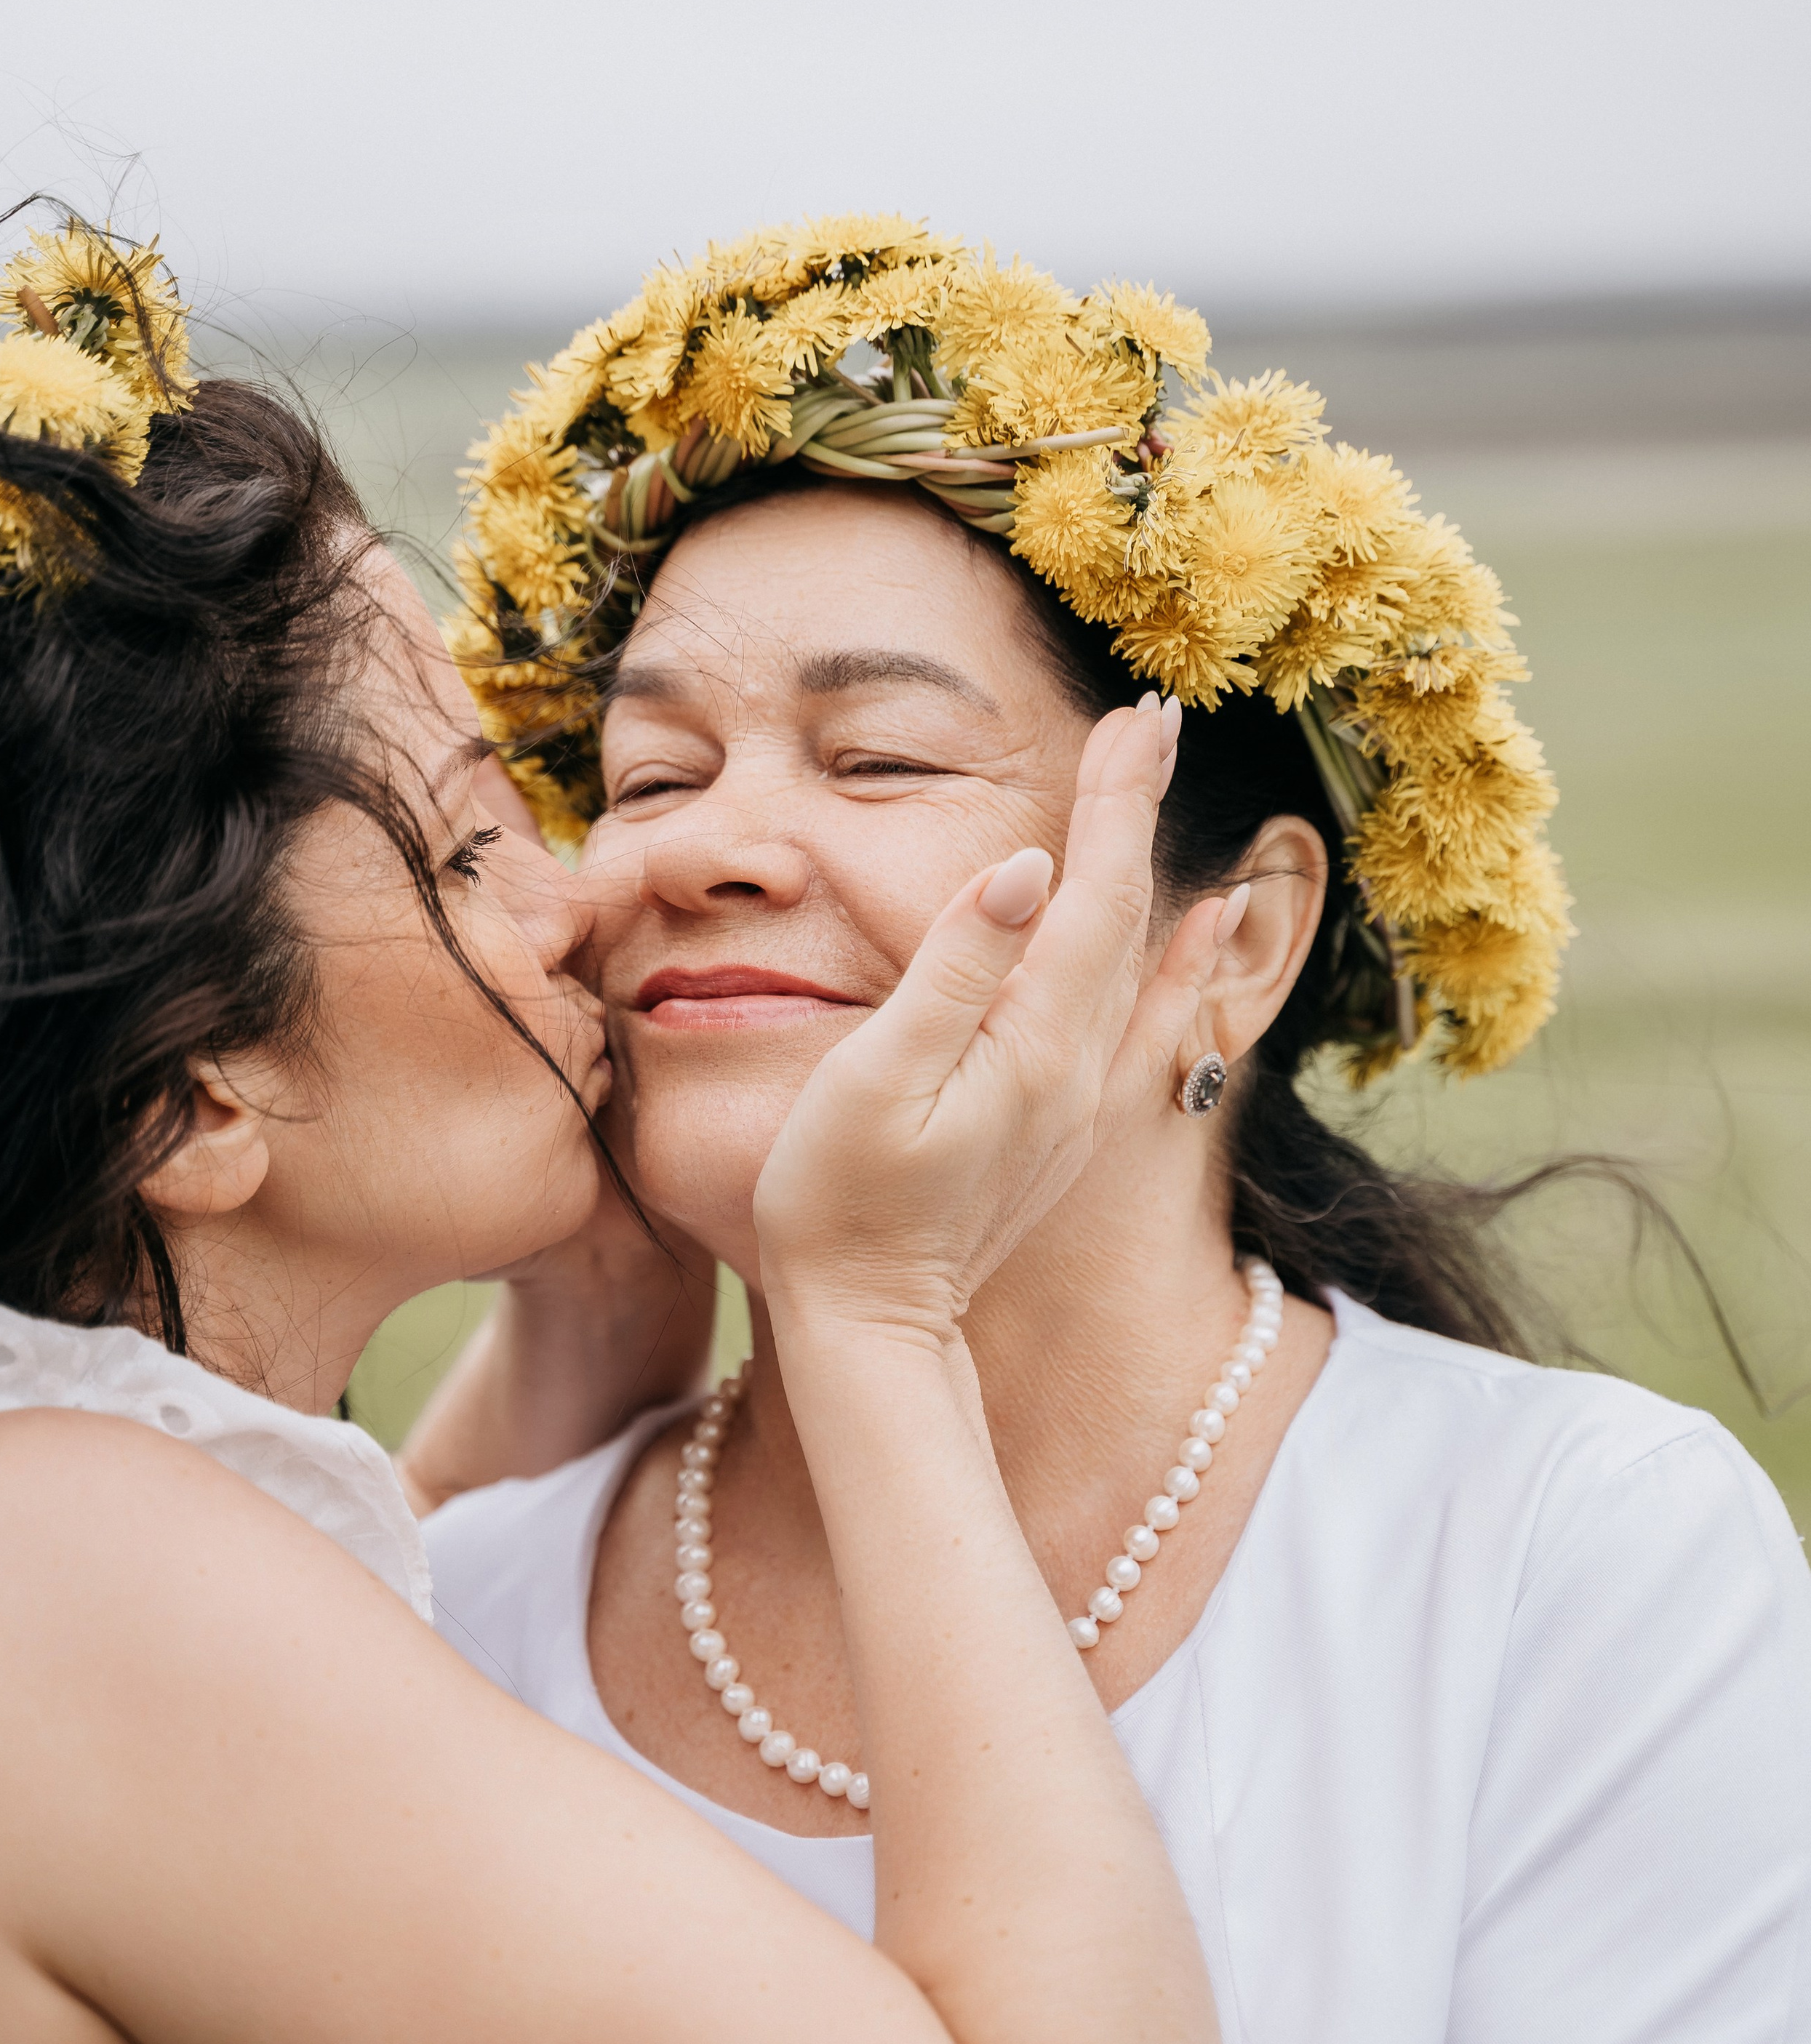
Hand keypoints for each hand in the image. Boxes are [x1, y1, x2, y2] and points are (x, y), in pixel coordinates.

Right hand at [752, 695, 1242, 1343]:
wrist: (868, 1328)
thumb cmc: (841, 1203)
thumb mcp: (877, 1077)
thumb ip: (954, 970)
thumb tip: (1024, 867)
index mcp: (1035, 1044)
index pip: (1094, 893)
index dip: (1116, 800)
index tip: (1136, 715)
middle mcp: (1078, 1069)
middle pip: (1127, 914)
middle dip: (1137, 811)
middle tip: (1153, 719)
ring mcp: (1076, 1104)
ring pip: (1139, 962)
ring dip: (1152, 871)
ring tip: (1166, 793)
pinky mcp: (1061, 1130)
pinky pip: (1142, 1022)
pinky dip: (1180, 965)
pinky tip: (1203, 930)